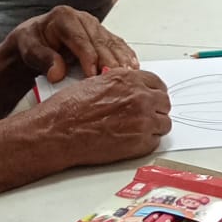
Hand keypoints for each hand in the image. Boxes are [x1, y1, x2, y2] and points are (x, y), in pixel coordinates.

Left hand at [6, 6, 138, 82]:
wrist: (36, 41)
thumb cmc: (32, 44)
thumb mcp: (29, 50)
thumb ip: (42, 58)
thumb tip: (57, 72)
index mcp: (64, 17)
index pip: (80, 39)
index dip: (88, 57)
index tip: (93, 74)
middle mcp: (83, 18)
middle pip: (100, 41)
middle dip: (109, 61)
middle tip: (116, 79)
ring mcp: (95, 26)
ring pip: (112, 43)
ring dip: (122, 60)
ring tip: (130, 75)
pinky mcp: (103, 35)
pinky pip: (118, 45)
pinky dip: (126, 56)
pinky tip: (134, 67)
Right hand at [37, 66, 171, 166]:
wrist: (57, 132)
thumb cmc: (68, 109)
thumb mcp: (95, 83)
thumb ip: (119, 85)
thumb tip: (129, 90)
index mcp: (128, 79)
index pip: (157, 83)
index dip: (153, 92)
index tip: (151, 98)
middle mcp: (139, 97)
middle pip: (164, 102)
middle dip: (156, 109)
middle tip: (145, 116)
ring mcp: (142, 120)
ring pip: (164, 123)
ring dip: (153, 127)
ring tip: (136, 130)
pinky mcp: (140, 143)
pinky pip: (154, 142)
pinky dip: (146, 142)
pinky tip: (130, 141)